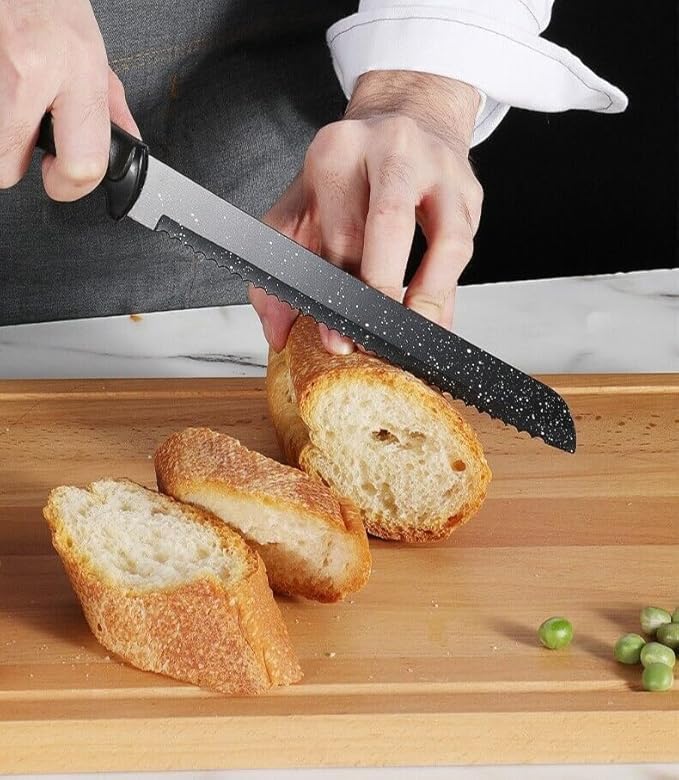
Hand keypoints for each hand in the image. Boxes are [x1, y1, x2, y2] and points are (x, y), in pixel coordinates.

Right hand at [0, 0, 137, 199]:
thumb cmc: (50, 2)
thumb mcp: (94, 51)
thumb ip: (110, 106)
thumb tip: (125, 146)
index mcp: (77, 70)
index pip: (82, 164)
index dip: (70, 186)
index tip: (64, 178)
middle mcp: (32, 70)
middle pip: (9, 167)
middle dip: (18, 166)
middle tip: (31, 146)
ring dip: (3, 135)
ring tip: (18, 106)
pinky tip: (4, 88)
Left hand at [250, 70, 481, 353]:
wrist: (406, 116)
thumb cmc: (352, 170)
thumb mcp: (303, 204)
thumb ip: (281, 267)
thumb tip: (280, 329)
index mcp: (340, 151)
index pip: (338, 233)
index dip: (338, 295)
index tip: (337, 338)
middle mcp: (394, 151)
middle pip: (390, 224)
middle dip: (382, 292)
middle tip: (374, 338)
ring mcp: (441, 170)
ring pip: (447, 241)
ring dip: (430, 297)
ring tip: (412, 336)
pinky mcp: (471, 194)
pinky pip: (466, 252)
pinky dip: (449, 295)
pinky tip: (435, 322)